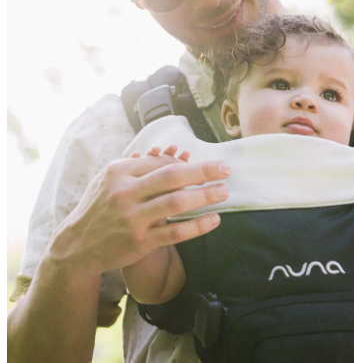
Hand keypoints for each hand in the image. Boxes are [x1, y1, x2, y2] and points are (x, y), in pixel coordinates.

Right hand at [47, 149, 230, 274]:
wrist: (76, 246)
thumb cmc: (100, 205)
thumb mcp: (110, 179)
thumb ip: (140, 167)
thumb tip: (176, 157)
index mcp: (119, 172)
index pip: (161, 162)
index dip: (187, 163)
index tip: (208, 166)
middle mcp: (125, 194)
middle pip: (172, 177)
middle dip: (203, 171)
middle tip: (225, 169)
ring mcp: (133, 219)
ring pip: (176, 203)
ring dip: (204, 196)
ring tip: (224, 191)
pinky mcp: (140, 242)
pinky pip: (175, 232)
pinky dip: (197, 226)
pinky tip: (214, 220)